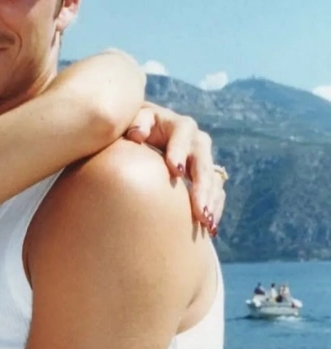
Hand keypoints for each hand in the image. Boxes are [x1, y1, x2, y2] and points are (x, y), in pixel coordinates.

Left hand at [124, 102, 225, 234]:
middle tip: (199, 209)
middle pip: (203, 162)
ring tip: (206, 223)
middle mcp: (196, 140)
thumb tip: (137, 134)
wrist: (144, 131)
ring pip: (212, 180)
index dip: (179, 151)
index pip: (182, 135)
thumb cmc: (133, 126)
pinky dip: (213, 209)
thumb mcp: (132, 120)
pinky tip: (210, 229)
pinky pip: (215, 192)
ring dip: (211, 202)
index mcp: (178, 125)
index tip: (175, 170)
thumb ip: (135, 124)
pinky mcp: (205, 175)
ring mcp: (203, 159)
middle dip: (202, 186)